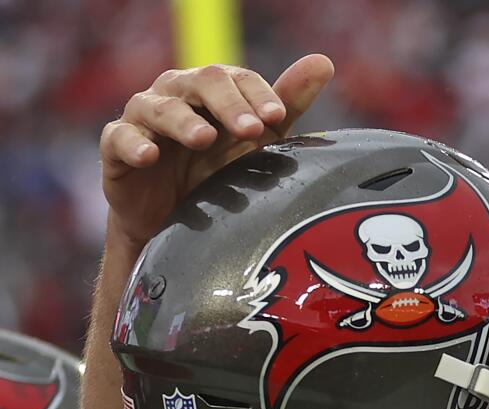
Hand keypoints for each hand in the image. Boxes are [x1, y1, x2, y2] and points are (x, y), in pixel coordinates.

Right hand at [99, 54, 334, 246]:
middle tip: (253, 129)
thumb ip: (287, 103)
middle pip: (201, 82)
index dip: (257, 93)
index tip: (278, 116)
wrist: (173, 219)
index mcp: (212, 90)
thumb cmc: (216, 169)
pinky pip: (120, 138)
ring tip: (204, 139)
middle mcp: (177, 94)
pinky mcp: (118, 147)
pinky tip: (150, 154)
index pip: (236, 78)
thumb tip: (324, 61)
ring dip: (183, 121)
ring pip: (159, 107)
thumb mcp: (256, 141)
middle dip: (229, 104)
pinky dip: (134, 144)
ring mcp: (144, 118)